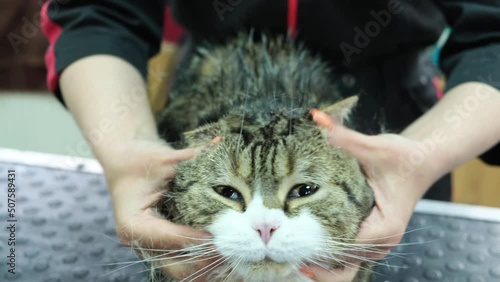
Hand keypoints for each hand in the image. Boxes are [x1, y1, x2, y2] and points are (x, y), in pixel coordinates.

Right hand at [101, 139, 216, 280]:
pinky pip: (183, 262)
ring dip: (205, 264)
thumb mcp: (164, 158)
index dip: (194, 238)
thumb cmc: (140, 160)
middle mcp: (138, 240)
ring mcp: (149, 247)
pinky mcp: (160, 246)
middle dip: (203, 260)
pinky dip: (202, 260)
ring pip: (181, 269)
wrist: (125, 162)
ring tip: (231, 255)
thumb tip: (220, 144)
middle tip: (230, 249)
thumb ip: (191, 157)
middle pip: (175, 265)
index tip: (217, 236)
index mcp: (133, 222)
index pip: (168, 237)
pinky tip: (224, 255)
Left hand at [304, 111, 437, 280]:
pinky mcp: (369, 241)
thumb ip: (345, 138)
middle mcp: (382, 242)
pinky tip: (305, 247)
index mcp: (385, 227)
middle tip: (286, 249)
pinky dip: (327, 257)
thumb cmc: (402, 158)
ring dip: (319, 262)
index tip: (292, 235)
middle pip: (342, 263)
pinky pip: (345, 258)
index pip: (344, 245)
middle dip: (315, 261)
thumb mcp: (374, 147)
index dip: (317, 243)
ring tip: (291, 249)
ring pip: (343, 266)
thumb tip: (318, 119)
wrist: (419, 163)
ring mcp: (376, 246)